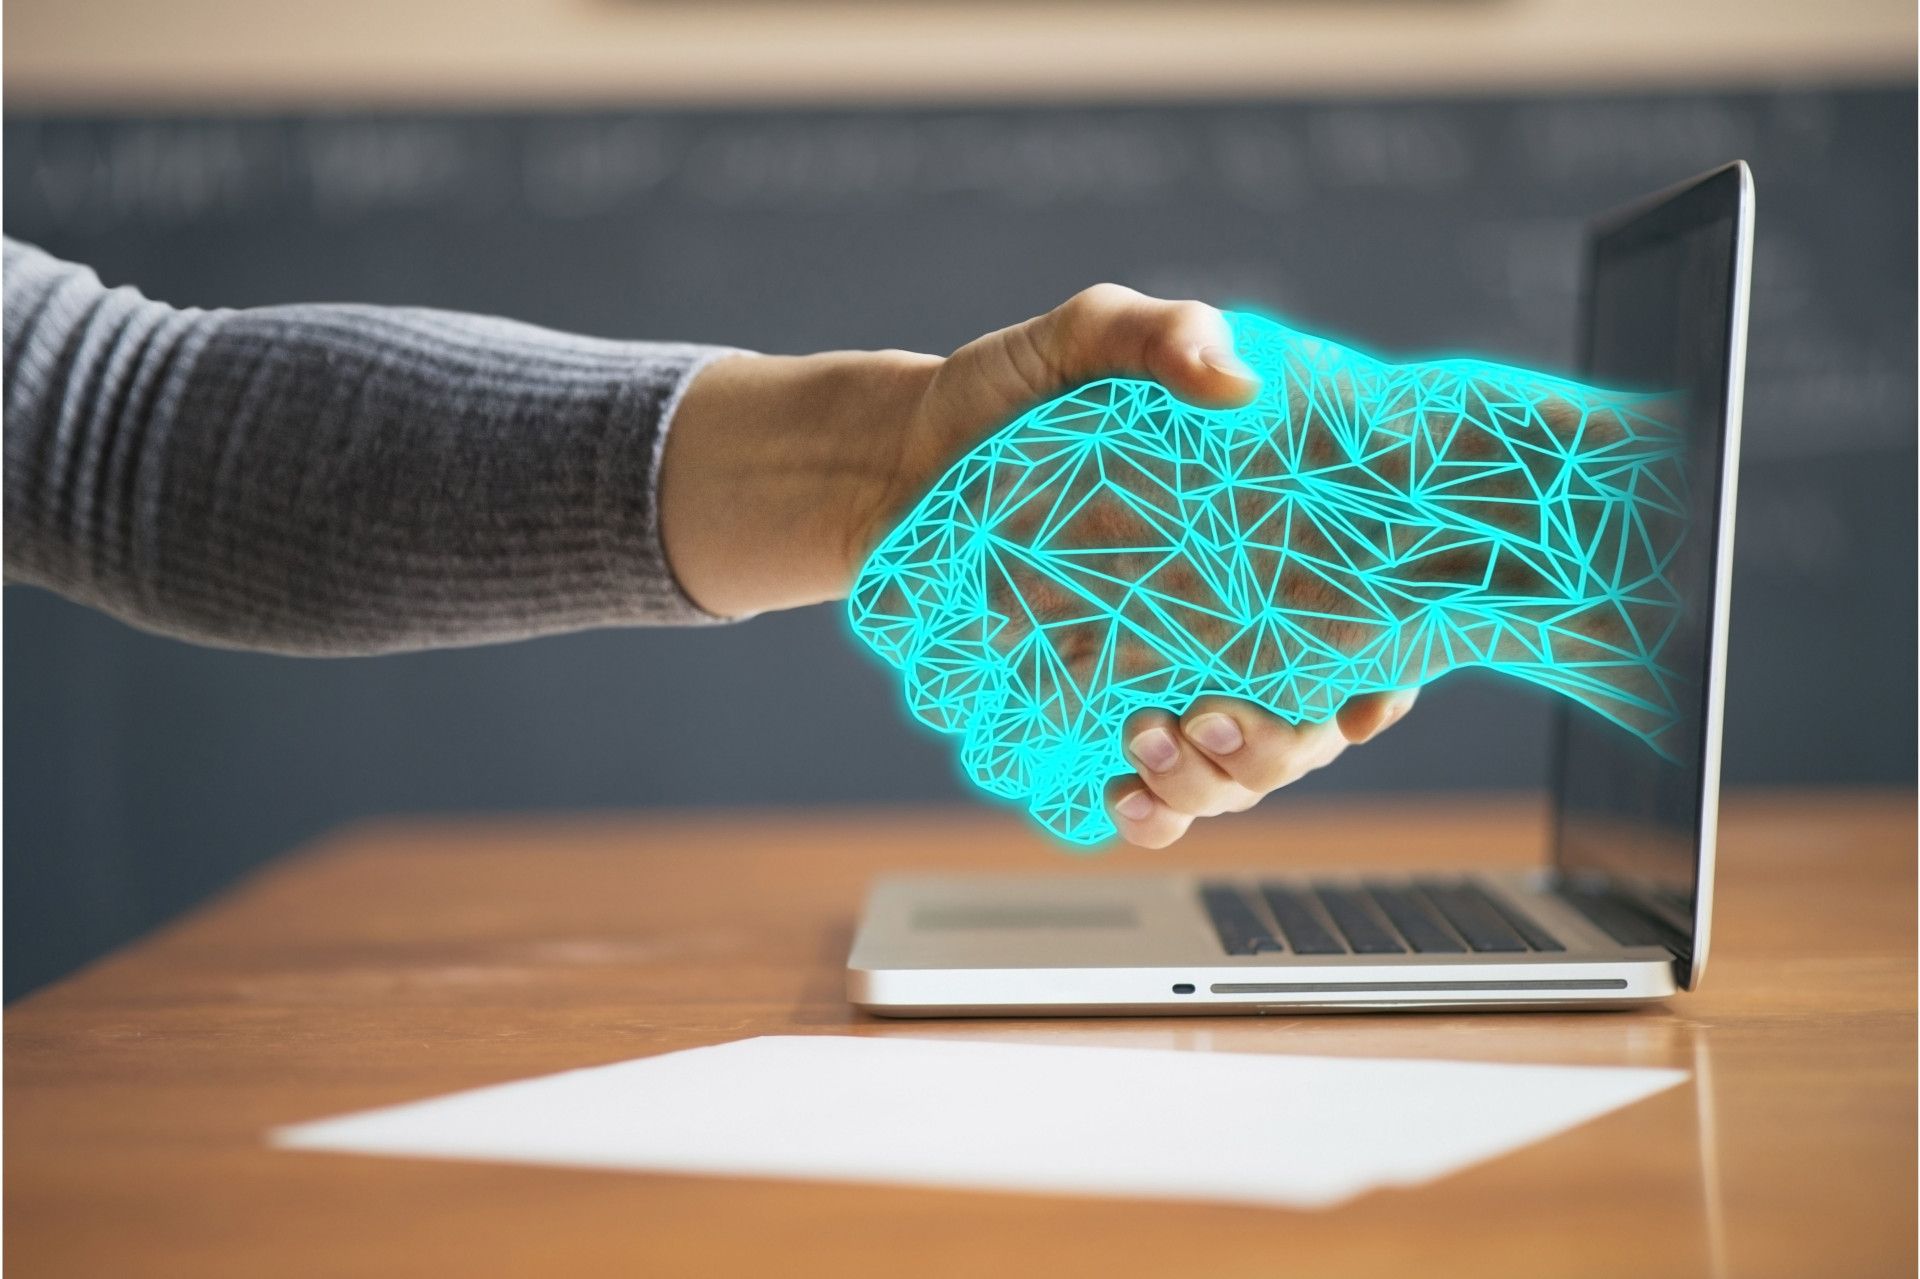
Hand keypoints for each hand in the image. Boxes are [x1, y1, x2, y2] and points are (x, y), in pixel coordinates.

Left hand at [662, 285, 1417, 845]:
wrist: (898, 461)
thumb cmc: (1006, 393)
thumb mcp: (1085, 337)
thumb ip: (1161, 334)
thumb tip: (1234, 384)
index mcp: (1258, 541)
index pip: (1357, 625)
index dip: (1383, 669)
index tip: (1364, 696)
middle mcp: (1226, 623)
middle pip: (1299, 725)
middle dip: (1274, 743)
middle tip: (1212, 713)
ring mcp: (1164, 678)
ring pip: (1229, 775)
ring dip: (1206, 780)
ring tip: (1147, 739)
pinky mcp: (1094, 712)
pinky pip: (1147, 791)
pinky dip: (1145, 810)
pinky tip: (1114, 793)